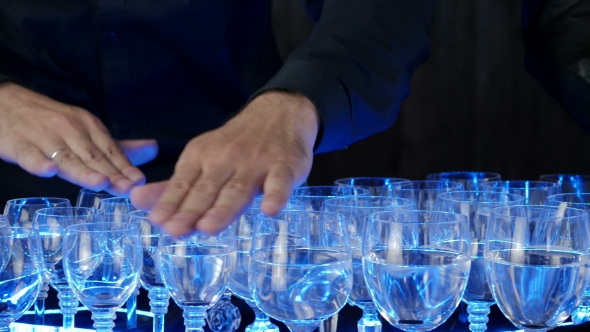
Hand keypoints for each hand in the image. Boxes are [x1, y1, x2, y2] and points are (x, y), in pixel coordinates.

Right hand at [0, 82, 157, 194]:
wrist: (6, 104)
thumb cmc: (51, 122)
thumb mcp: (86, 129)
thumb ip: (117, 146)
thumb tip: (153, 149)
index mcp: (88, 125)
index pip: (110, 149)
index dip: (124, 167)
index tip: (138, 182)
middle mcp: (69, 129)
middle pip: (92, 155)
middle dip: (111, 173)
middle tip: (127, 189)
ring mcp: (43, 137)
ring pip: (65, 158)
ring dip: (83, 171)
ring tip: (100, 183)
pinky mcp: (18, 145)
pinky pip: (30, 156)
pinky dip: (39, 163)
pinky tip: (49, 171)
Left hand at [131, 90, 318, 235]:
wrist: (278, 114)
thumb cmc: (236, 145)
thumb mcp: (201, 159)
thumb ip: (173, 186)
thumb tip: (136, 201)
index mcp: (202, 156)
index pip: (184, 183)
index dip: (171, 203)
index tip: (158, 221)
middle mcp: (227, 158)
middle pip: (208, 188)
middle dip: (191, 209)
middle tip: (176, 230)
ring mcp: (257, 162)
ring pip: (238, 188)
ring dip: (224, 207)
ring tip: (208, 227)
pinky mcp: (285, 166)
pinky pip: (280, 182)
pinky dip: (276, 195)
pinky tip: (269, 209)